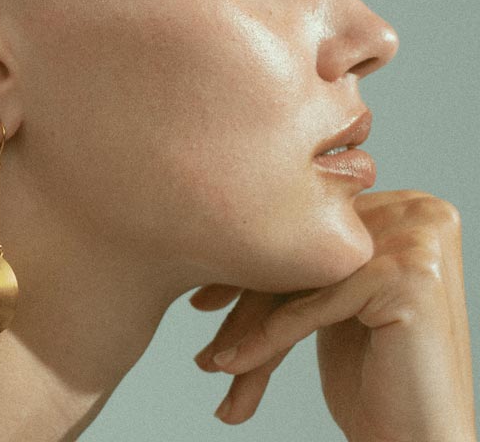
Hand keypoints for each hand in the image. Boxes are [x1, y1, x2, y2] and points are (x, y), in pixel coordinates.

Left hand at [191, 190, 476, 440]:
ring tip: (212, 360)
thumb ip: (301, 252)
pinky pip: (315, 301)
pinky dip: (270, 335)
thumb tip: (211, 218)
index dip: (254, 261)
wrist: (420, 440)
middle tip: (201, 317)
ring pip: (305, 274)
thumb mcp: (332, 296)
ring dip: (248, 320)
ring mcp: (419, 237)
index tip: (206, 292)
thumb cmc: (375, 370)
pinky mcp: (410, 274)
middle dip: (246, 292)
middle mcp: (420, 210)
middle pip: (307, 251)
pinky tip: (235, 365)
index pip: (309, 227)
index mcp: (403, 204)